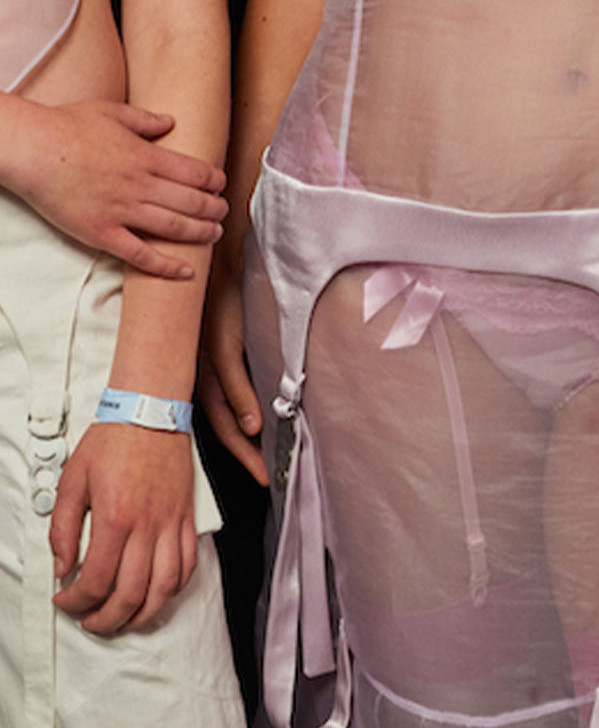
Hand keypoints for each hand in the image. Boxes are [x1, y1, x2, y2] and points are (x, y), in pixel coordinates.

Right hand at [3, 97, 227, 277]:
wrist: (33, 149)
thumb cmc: (67, 126)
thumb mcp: (110, 112)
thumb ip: (144, 120)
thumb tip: (170, 122)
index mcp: (145, 156)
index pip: (194, 172)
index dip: (214, 180)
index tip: (221, 184)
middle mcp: (140, 185)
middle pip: (191, 202)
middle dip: (214, 209)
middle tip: (223, 212)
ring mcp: (123, 211)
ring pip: (174, 228)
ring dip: (201, 233)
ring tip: (215, 235)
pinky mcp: (103, 233)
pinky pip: (141, 256)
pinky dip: (166, 267)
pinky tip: (186, 272)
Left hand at [50, 424, 198, 633]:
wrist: (150, 414)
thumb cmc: (113, 441)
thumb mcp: (72, 481)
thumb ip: (63, 527)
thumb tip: (62, 565)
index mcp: (114, 517)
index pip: (95, 579)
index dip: (77, 601)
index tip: (66, 601)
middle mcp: (146, 527)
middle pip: (130, 594)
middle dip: (107, 618)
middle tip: (91, 621)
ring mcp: (170, 526)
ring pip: (163, 589)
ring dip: (143, 614)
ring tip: (124, 620)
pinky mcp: (186, 521)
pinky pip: (187, 567)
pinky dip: (173, 590)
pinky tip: (157, 595)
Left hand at [199, 252, 267, 485]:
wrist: (227, 249)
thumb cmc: (234, 289)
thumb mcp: (237, 330)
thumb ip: (247, 363)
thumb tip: (268, 392)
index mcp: (205, 366)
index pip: (218, 417)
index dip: (236, 446)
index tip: (258, 470)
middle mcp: (201, 363)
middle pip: (218, 420)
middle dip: (240, 453)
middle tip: (263, 477)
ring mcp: (209, 351)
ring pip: (221, 406)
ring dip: (242, 437)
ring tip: (261, 463)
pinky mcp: (221, 334)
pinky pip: (230, 374)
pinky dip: (243, 401)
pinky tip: (256, 423)